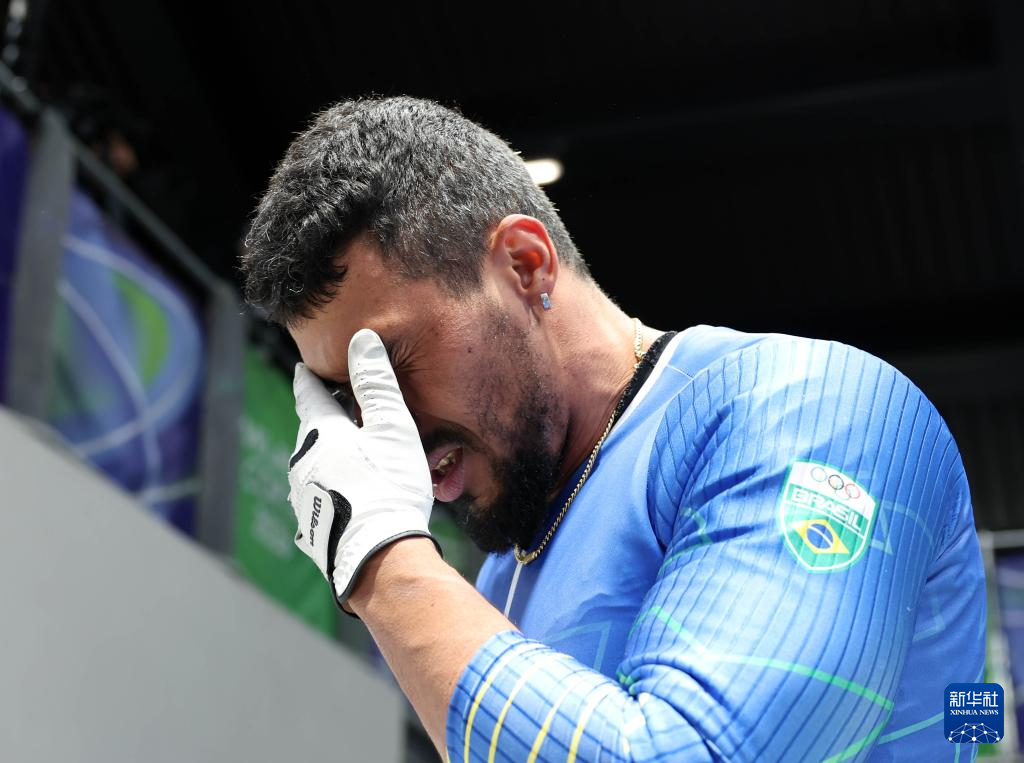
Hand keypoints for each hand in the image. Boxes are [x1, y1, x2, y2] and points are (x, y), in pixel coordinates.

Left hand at [288, 328, 438, 607]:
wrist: (380, 557)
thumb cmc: (390, 486)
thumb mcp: (392, 427)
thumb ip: (377, 383)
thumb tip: (363, 340)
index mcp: (319, 435)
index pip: (309, 396)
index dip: (309, 381)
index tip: (305, 370)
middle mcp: (301, 464)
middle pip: (312, 434)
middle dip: (326, 422)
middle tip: (343, 414)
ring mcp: (302, 499)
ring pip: (314, 468)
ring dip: (330, 459)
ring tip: (353, 460)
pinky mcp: (310, 529)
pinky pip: (320, 499)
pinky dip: (333, 491)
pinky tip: (351, 499)